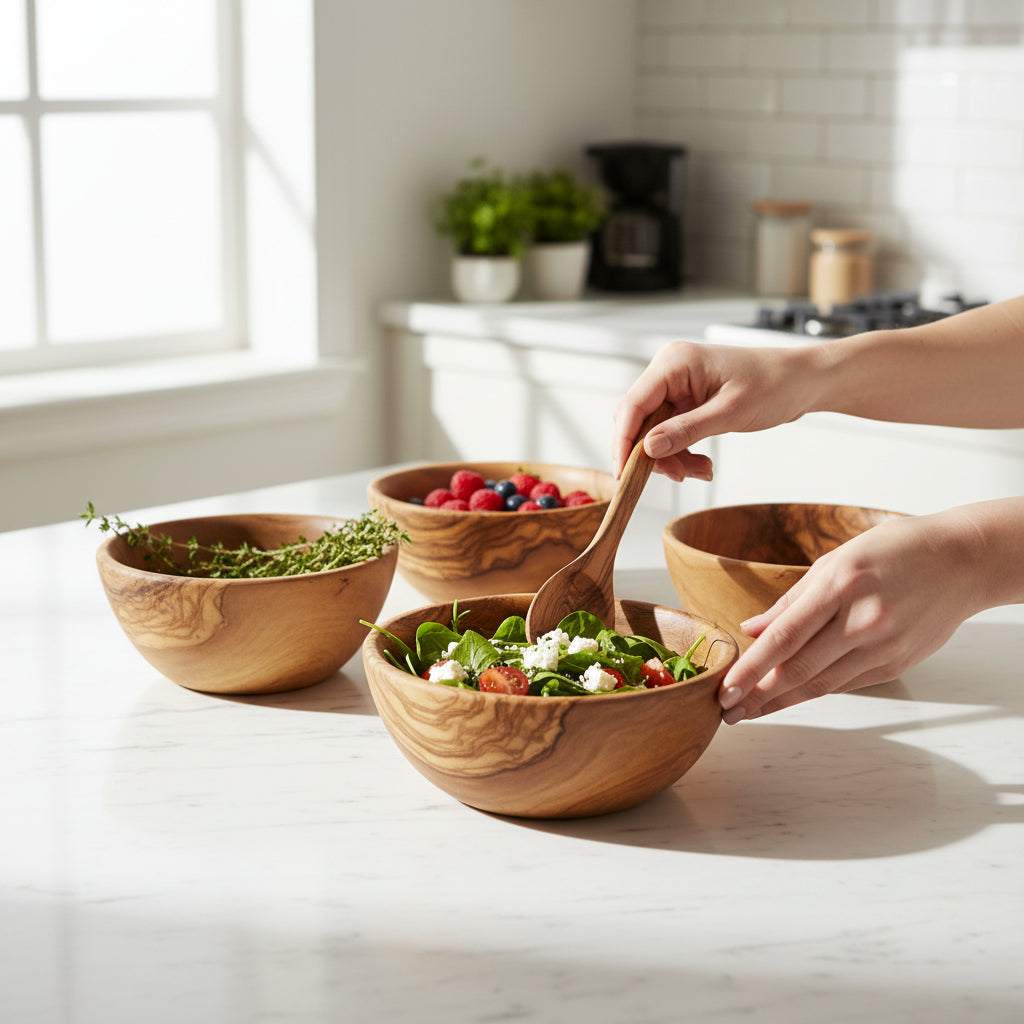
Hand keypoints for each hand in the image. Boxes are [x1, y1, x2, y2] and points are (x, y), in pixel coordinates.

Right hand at [613, 341, 817, 477]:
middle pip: (638, 421)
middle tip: (677, 476)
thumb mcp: (730, 412)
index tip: (625, 474)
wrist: (804, 381)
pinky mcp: (687, 402)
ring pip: (653, 432)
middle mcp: (669, 372)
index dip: (624, 441)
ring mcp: (677, 388)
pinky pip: (670, 433)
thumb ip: (686, 431)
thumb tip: (647, 450)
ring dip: (671, 457)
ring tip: (700, 471)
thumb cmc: (774, 384)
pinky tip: (702, 465)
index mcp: (674, 363)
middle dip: (652, 454)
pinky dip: (682, 453)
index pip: (633, 405)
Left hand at [718, 512, 984, 722]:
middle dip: (758, 694)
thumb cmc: (894, 551)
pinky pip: (847, 683)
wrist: (963, 561)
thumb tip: (752, 628)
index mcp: (841, 584)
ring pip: (822, 683)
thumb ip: (792, 599)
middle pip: (800, 668)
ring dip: (781, 701)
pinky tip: (788, 698)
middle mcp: (862, 619)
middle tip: (727, 710)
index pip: (786, 636)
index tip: (726, 688)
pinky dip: (814, 691)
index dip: (752, 667)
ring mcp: (884, 646)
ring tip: (749, 711)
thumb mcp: (837, 559)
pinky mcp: (898, 663)